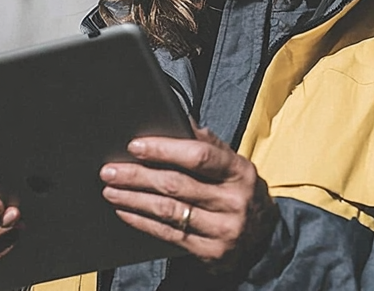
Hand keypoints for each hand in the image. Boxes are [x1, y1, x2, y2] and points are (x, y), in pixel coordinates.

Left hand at [100, 127, 276, 273]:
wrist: (264, 237)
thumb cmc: (239, 192)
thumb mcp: (234, 165)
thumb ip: (209, 145)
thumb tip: (180, 119)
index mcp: (240, 172)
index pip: (200, 156)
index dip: (165, 150)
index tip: (136, 146)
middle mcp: (234, 201)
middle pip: (177, 185)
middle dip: (138, 176)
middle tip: (109, 170)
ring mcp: (224, 230)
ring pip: (169, 211)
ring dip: (134, 200)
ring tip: (111, 190)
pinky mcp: (212, 252)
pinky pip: (169, 235)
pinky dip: (143, 222)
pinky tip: (126, 212)